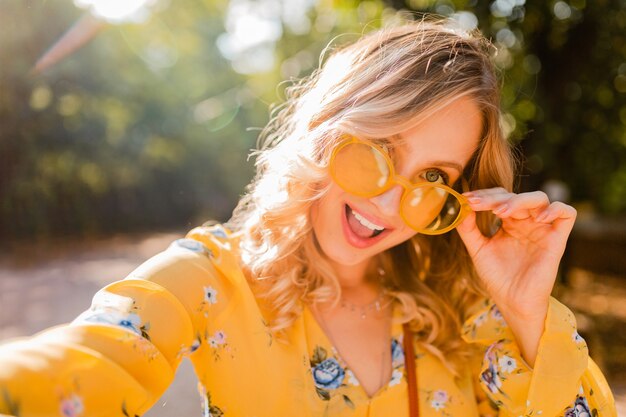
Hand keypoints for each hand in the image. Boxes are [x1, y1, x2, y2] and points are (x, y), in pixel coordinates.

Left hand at [456, 188, 576, 317]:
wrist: (513, 302)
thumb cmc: (497, 277)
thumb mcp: (477, 249)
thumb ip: (468, 228)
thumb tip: (461, 205)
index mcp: (509, 223)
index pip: (500, 197)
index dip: (484, 195)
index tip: (467, 199)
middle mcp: (526, 222)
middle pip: (515, 195)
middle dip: (494, 198)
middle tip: (477, 204)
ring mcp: (542, 229)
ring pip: (539, 199)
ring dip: (519, 200)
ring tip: (501, 212)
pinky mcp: (557, 239)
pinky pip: (567, 213)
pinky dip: (555, 209)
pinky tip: (538, 218)